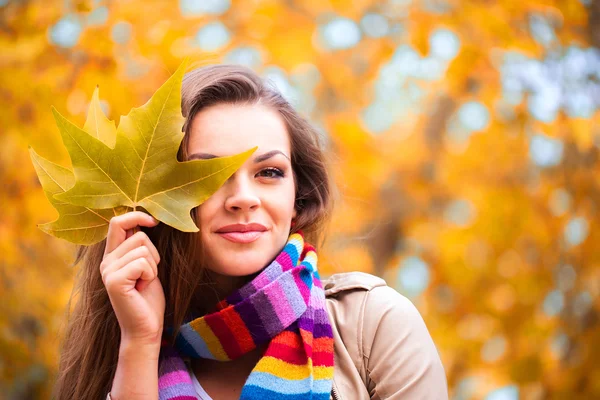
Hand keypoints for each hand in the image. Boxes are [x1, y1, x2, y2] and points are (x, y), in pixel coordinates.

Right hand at [101, 211, 164, 345]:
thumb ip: (140, 247)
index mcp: (112, 256)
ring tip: (144, 283)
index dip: (137, 216)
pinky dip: (150, 275)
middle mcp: (106, 261)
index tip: (154, 221)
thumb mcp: (146, 267)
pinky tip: (143, 288)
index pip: (117, 222)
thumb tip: (146, 220)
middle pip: (139, 236)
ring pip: (143, 249)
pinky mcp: (114, 281)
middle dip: (154, 254)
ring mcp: (108, 271)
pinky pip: (142, 263)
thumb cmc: (148, 299)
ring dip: (153, 266)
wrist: (145, 328)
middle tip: (148, 275)